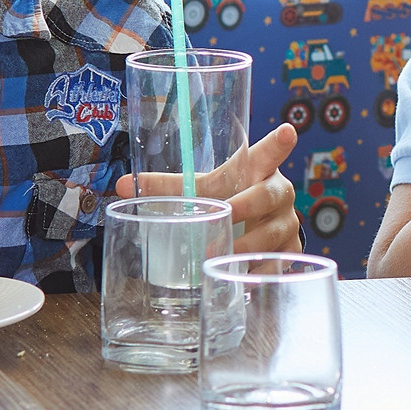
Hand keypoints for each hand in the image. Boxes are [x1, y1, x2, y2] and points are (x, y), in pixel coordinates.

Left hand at [115, 123, 303, 253]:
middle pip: (269, 195)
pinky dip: (258, 270)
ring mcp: (287, 222)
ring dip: (248, 245)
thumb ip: (169, 187)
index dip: (278, 144)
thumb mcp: (206, 188)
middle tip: (228, 213)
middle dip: (248, 205)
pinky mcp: (289, 249)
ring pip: (273, 232)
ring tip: (223, 256)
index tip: (287, 131)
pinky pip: (277, 261)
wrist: (261, 224)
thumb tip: (121, 185)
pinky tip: (242, 278)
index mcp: (259, 171)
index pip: (270, 153)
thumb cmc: (232, 197)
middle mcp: (278, 193)